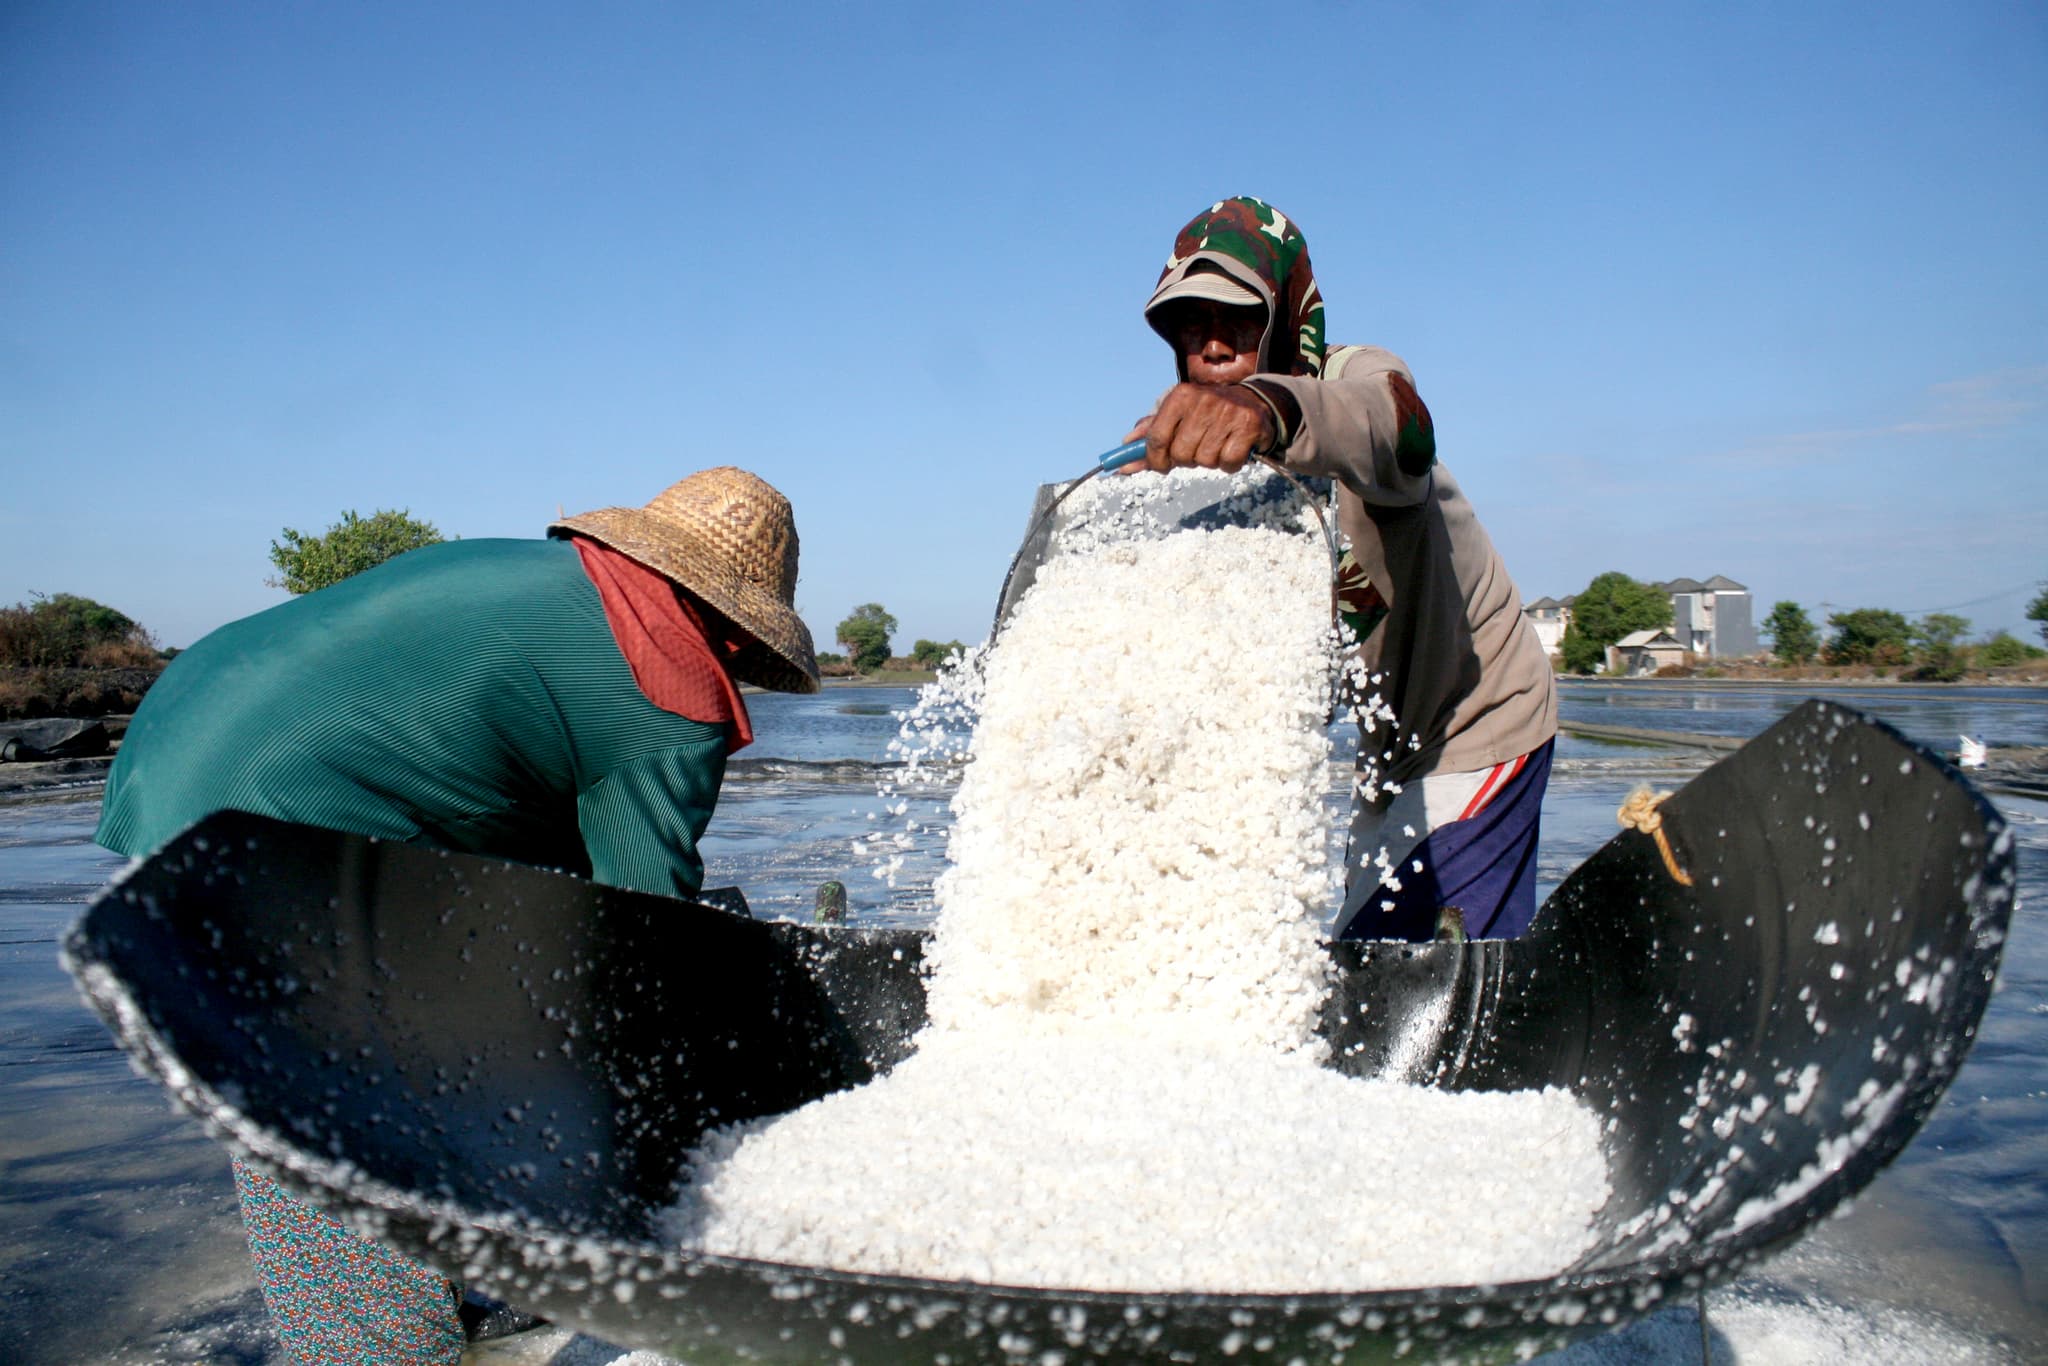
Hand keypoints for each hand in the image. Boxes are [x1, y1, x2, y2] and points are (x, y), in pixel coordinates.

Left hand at [1138, 383, 1273, 473]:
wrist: (1254, 402)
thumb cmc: (1208, 413)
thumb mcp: (1178, 414)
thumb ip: (1151, 431)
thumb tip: (1125, 446)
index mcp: (1180, 396)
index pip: (1157, 438)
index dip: (1155, 459)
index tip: (1160, 465)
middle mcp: (1203, 401)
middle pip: (1181, 454)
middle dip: (1187, 459)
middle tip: (1197, 448)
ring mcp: (1227, 413)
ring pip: (1205, 460)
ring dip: (1210, 461)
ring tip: (1217, 445)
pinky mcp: (1248, 426)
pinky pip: (1229, 463)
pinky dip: (1230, 464)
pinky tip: (1233, 448)